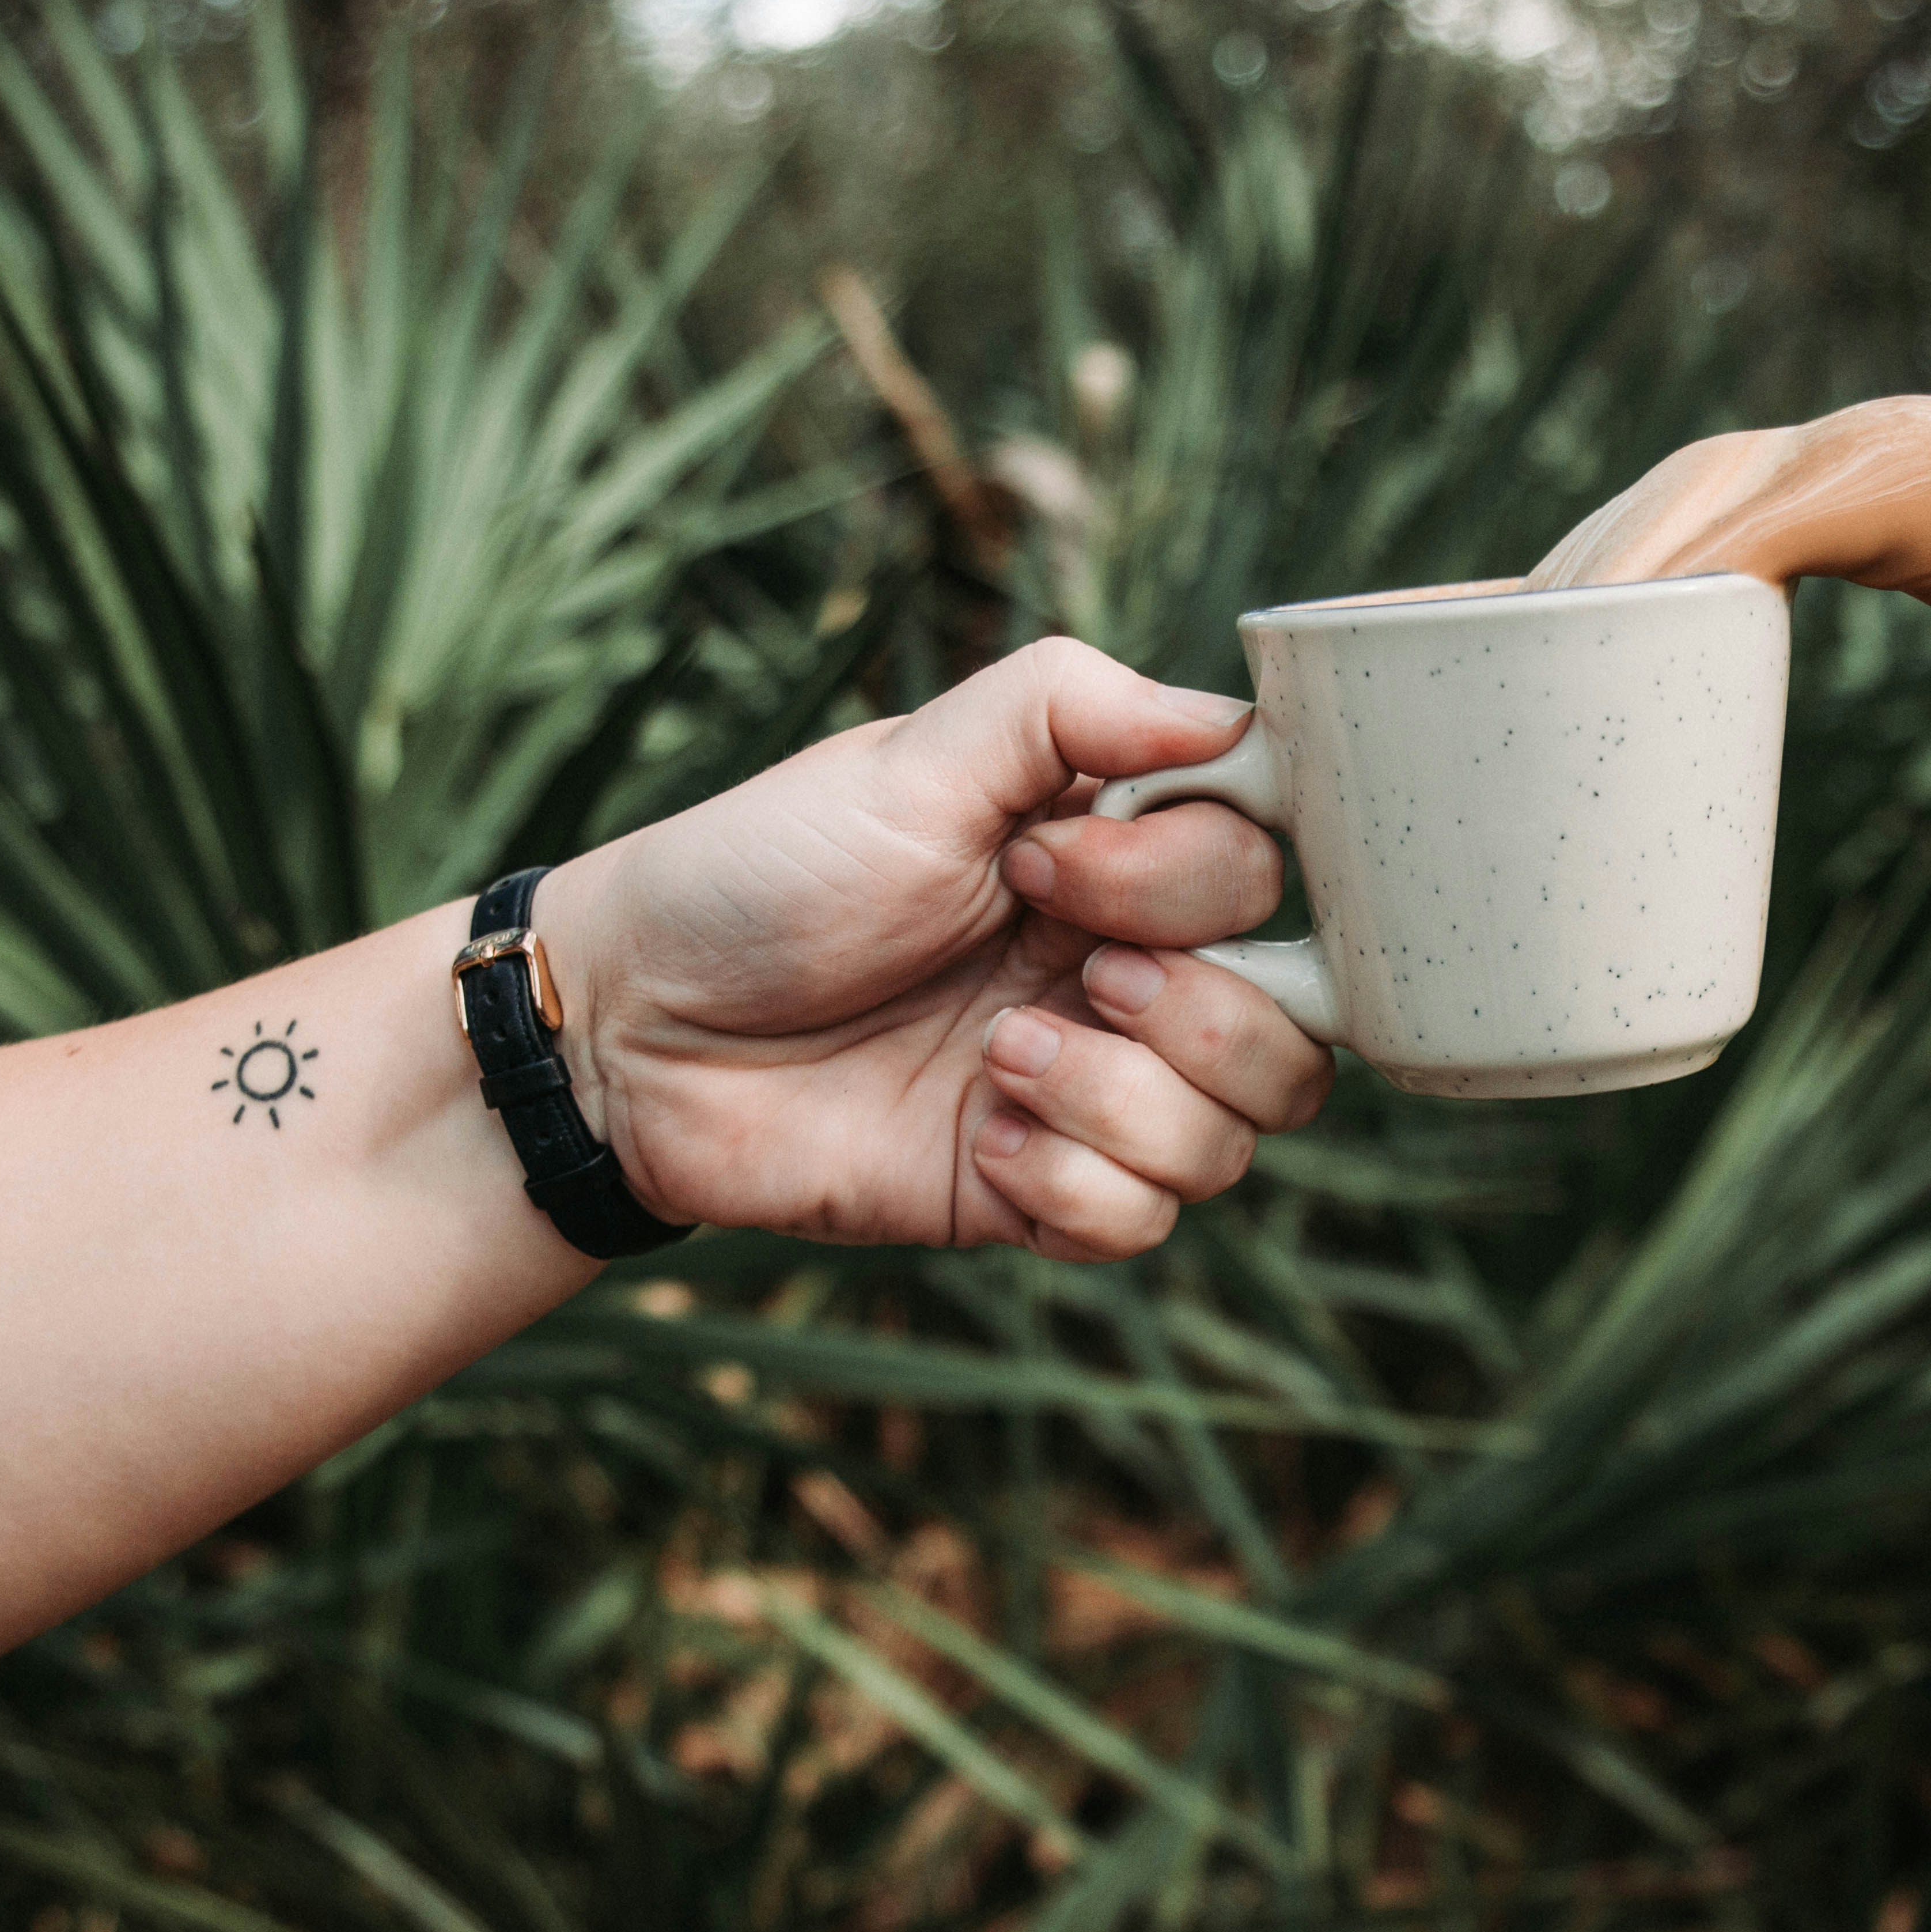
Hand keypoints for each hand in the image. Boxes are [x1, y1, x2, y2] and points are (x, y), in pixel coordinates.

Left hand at [535, 639, 1334, 1257]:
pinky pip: (1142, 1225)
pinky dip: (1071, 1185)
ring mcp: (1085, 1095)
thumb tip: (1233, 718)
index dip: (1193, 885)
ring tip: (997, 1062)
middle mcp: (1120, 980)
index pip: (1270, 882)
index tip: (1051, 863)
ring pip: (1234, 1138)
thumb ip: (1070, 706)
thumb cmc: (761, 874)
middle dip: (1195, 1011)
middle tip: (1064, 976)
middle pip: (1294, 1032)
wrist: (636, 1025)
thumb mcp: (912, 757)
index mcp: (1113, 865)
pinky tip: (978, 1136)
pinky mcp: (1030, 1195)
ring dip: (1124, 1102)